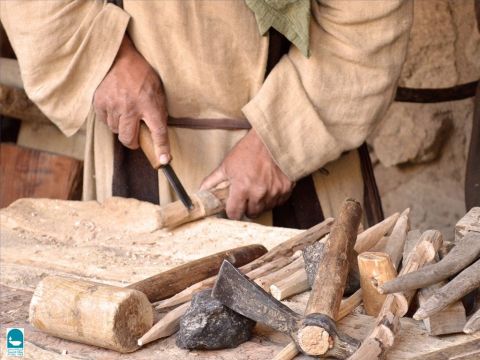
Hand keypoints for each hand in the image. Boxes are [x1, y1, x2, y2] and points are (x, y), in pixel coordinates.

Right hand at [93, 35, 169, 163]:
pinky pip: (105, 121)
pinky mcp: (99, 103)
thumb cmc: (142, 74)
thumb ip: (158, 111)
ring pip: (116, 131)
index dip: (161, 148)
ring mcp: (113, 105)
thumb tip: (158, 133)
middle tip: (137, 137)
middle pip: (129, 139)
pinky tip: (116, 108)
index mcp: (149, 104)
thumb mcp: (157, 91)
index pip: (158, 132)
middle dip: (133, 142)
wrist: (119, 57)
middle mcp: (130, 107)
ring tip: (126, 114)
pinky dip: (110, 119)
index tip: (164, 161)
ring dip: (122, 128)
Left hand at [200, 130, 293, 219]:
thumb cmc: (248, 150)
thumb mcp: (227, 165)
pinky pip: (278, 202)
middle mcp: (259, 193)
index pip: (235, 214)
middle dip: (247, 207)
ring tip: (257, 188)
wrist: (271, 139)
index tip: (232, 207)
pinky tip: (269, 186)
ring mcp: (274, 192)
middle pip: (251, 214)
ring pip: (265, 208)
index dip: (232, 211)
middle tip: (246, 196)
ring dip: (260, 203)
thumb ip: (213, 181)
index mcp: (242, 188)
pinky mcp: (286, 189)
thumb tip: (201, 191)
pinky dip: (273, 197)